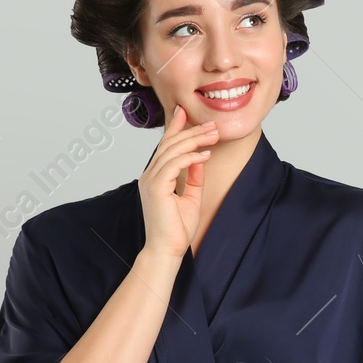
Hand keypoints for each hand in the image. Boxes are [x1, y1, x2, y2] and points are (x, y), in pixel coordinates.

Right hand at [138, 101, 218, 260]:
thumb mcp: (191, 197)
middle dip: (191, 131)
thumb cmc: (176, 229)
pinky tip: (205, 155)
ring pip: (172, 151)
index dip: (175, 127)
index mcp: (155, 177)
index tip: (185, 112)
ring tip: (213, 136)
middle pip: (169, 144)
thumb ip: (194, 178)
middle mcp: (150, 176)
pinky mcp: (156, 187)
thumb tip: (199, 159)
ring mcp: (150, 180)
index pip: (165, 146)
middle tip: (212, 125)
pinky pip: (174, 164)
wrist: (167, 250)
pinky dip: (191, 157)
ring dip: (194, 140)